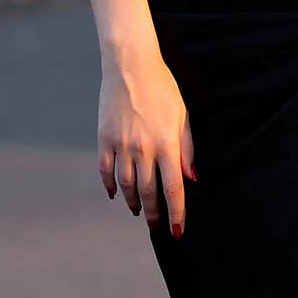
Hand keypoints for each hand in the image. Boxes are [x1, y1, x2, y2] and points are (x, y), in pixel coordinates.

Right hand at [98, 45, 195, 239]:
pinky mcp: (104, 139)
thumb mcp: (182, 115)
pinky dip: (110, 186)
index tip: (177, 231)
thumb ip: (187, 148)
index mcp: (167, 143)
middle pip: (148, 192)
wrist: (130, 66)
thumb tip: (192, 178)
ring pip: (126, 186)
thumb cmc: (163, 88)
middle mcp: (143, 149)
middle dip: (155, 214)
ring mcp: (121, 145)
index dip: (176, 213)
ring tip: (138, 211)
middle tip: (157, 227)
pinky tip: (115, 194)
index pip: (174, 188)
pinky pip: (106, 171)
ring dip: (133, 203)